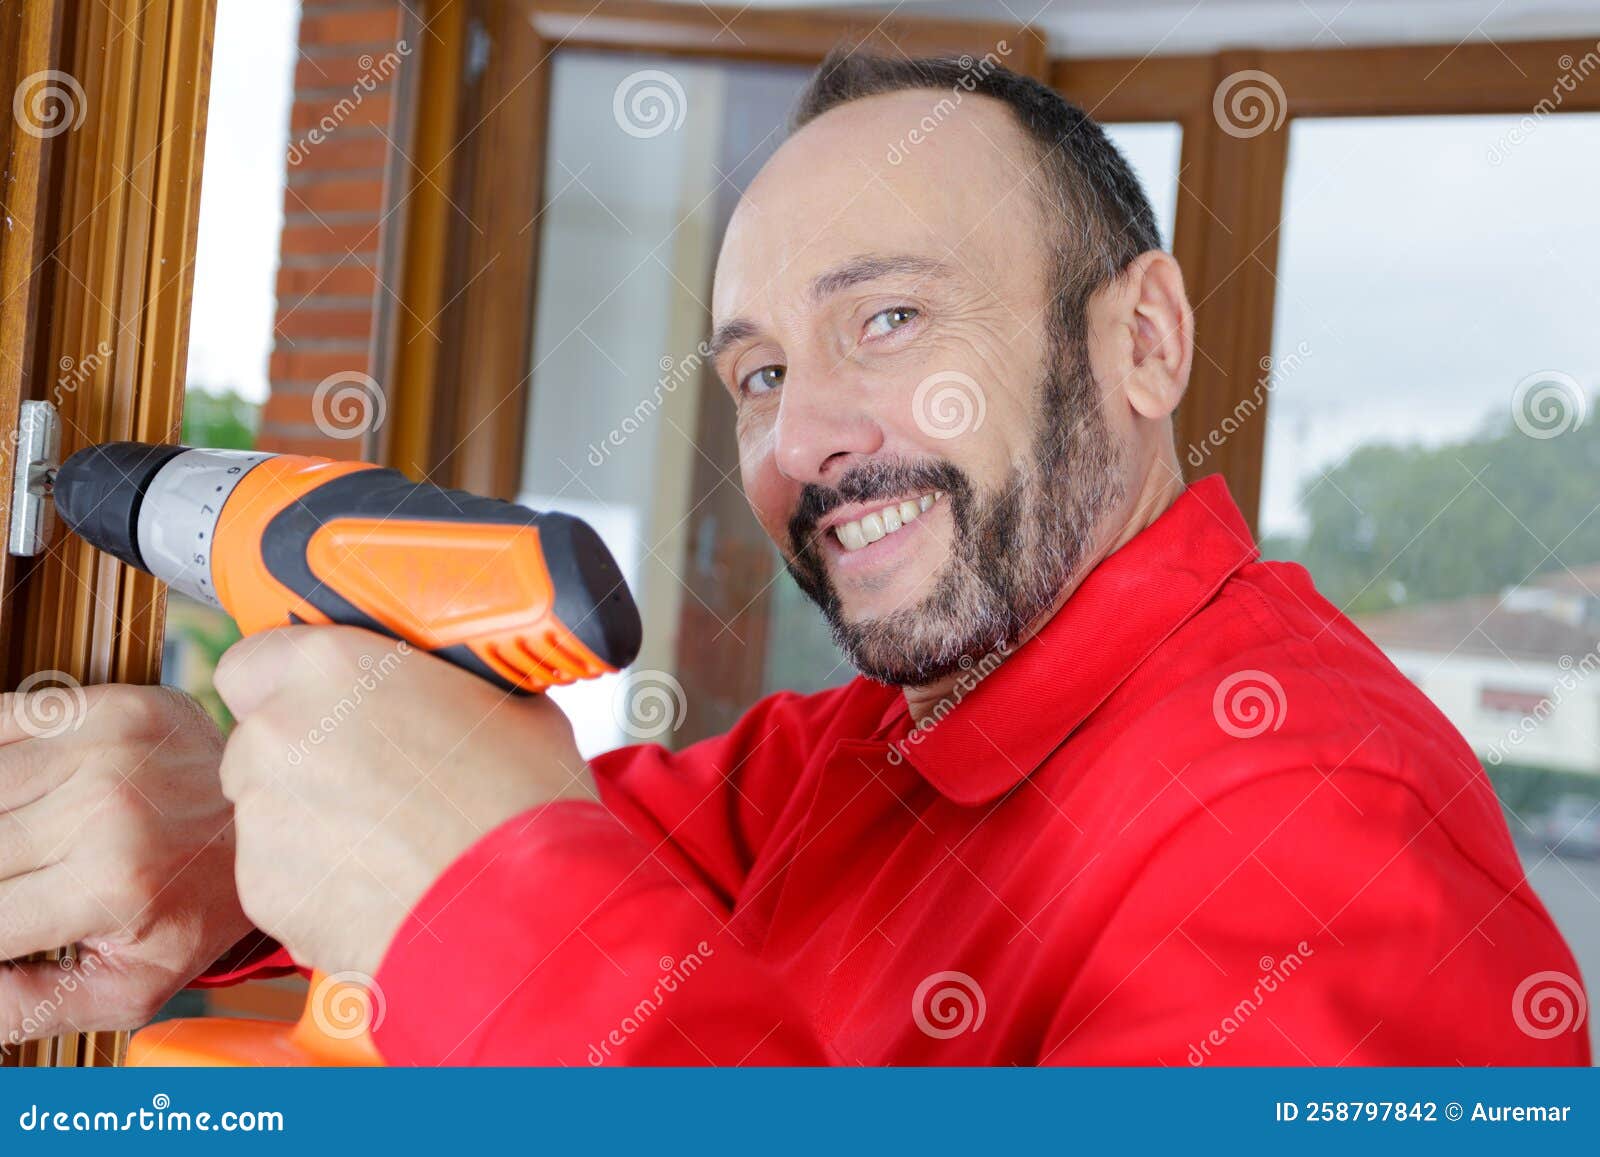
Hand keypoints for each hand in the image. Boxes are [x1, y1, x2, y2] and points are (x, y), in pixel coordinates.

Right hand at [0, 682, 248, 1040]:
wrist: (260, 824)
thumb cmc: (193, 909)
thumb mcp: (130, 985)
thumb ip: (31, 1007)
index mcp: (109, 886)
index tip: (10, 923)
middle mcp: (105, 810)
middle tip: (22, 881)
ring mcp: (106, 748)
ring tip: (23, 846)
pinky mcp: (109, 704)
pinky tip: (17, 800)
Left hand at [213, 626, 589, 978]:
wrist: (518, 914)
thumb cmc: (521, 804)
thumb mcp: (502, 701)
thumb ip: (436, 683)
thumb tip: (440, 686)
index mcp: (328, 668)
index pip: (253, 660)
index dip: (289, 685)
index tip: (324, 702)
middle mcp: (279, 735)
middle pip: (262, 738)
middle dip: (307, 754)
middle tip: (374, 773)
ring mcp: (264, 817)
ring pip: (271, 808)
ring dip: (314, 817)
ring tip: (392, 839)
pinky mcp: (265, 891)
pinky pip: (281, 871)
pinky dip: (319, 877)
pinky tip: (383, 881)